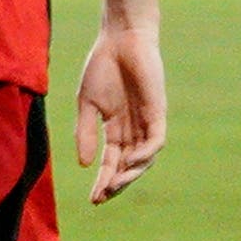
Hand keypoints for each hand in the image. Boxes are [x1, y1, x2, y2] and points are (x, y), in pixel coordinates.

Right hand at [75, 19, 165, 202]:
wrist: (120, 39)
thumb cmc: (101, 67)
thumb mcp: (86, 104)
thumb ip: (85, 133)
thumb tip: (83, 164)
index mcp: (114, 128)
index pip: (110, 162)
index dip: (102, 181)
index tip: (93, 200)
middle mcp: (133, 129)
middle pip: (128, 166)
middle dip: (116, 183)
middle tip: (102, 197)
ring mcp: (147, 121)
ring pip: (144, 158)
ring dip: (131, 174)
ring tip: (115, 185)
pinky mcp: (158, 111)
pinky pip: (155, 140)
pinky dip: (145, 154)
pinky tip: (129, 161)